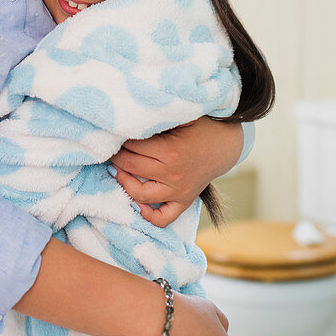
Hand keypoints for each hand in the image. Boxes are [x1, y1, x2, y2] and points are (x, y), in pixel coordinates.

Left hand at [110, 117, 242, 226]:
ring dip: (123, 182)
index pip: (132, 147)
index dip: (120, 139)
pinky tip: (135, 202)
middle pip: (132, 167)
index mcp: (170, 151)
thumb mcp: (180, 116)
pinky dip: (146, 215)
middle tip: (111, 148)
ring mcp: (178, 191)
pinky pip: (162, 218)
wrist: (225, 144)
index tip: (114, 133)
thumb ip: (157, 118)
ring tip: (116, 169)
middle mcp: (173, 174)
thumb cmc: (200, 126)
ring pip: (140, 195)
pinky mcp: (184, 201)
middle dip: (117, 156)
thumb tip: (130, 118)